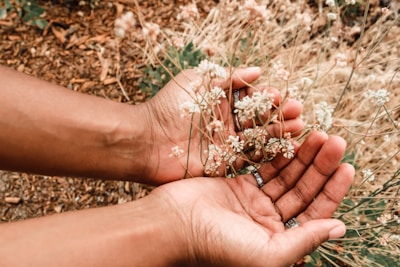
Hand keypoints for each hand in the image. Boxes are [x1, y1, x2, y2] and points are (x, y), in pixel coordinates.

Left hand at [142, 68, 303, 183]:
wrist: (148, 140)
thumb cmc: (170, 106)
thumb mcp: (198, 81)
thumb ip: (227, 76)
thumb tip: (257, 71)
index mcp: (221, 102)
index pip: (251, 99)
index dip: (266, 97)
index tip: (277, 95)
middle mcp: (227, 123)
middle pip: (259, 118)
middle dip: (279, 114)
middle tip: (296, 111)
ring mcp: (227, 144)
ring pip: (260, 138)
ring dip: (279, 132)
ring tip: (298, 126)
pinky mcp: (225, 164)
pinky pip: (251, 158)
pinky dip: (268, 153)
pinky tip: (286, 147)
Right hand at [150, 131, 354, 265]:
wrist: (173, 225)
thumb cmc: (218, 246)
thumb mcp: (267, 253)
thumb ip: (303, 240)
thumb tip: (339, 228)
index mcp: (280, 239)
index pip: (315, 212)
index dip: (333, 190)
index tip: (347, 166)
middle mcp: (269, 220)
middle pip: (303, 188)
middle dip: (320, 166)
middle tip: (335, 141)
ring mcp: (253, 200)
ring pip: (285, 174)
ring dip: (302, 155)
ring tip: (318, 134)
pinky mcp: (237, 183)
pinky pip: (263, 165)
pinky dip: (277, 152)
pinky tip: (290, 138)